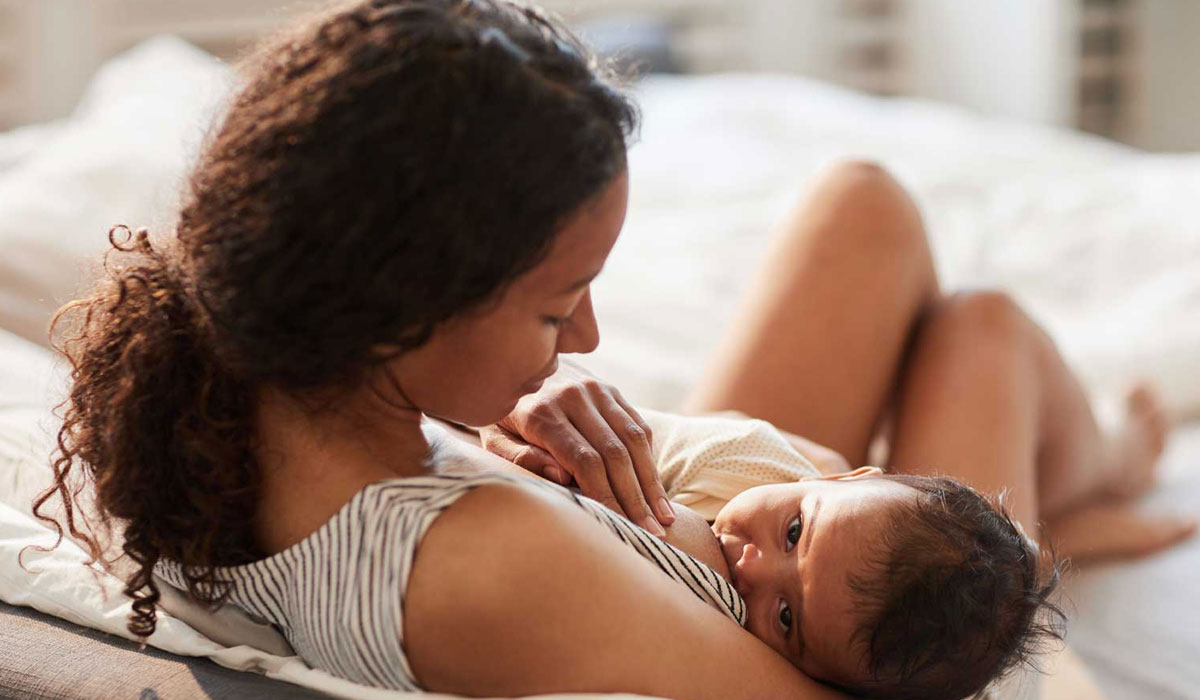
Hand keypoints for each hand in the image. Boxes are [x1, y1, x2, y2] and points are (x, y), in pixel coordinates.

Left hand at [478, 362, 675, 535]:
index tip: (622, 526)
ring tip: (664, 518)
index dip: (607, 496)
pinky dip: (649, 460)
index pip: (586, 461)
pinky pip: (638, 426)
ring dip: (651, 482)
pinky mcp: (611, 390)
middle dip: (635, 498)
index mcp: (542, 412)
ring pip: (634, 440)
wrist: (514, 365)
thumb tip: (561, 476)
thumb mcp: (493, 437)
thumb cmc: (501, 416)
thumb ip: (518, 458)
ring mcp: (596, 390)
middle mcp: (574, 396)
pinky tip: (656, 490)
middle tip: (653, 533)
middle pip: (615, 454)